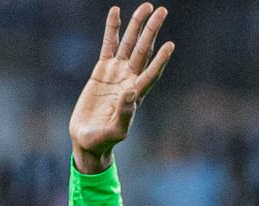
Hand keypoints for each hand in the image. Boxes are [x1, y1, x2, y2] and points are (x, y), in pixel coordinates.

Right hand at [70, 3, 173, 173]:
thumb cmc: (102, 140)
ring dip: (137, 25)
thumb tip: (131, 93)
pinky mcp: (102, 69)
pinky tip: (116, 11)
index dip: (161, 60)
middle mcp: (130, 79)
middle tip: (162, 10)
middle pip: (144, 50)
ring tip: (146, 6)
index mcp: (135, 95)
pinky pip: (108, 44)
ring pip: (129, 44)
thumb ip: (124, 115)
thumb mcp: (114, 132)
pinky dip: (112, 28)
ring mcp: (117, 72)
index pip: (151, 73)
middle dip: (152, 30)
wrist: (87, 138)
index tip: (170, 45)